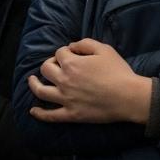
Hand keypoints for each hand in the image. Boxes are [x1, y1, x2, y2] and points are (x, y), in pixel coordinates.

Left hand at [28, 39, 151, 124]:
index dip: (64, 52)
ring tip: (32, 81)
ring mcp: (65, 99)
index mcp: (71, 64)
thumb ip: (85, 43)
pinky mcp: (71, 115)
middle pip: (46, 69)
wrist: (128, 97)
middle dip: (49, 64)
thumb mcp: (104, 49)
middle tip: (55, 65)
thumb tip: (72, 46)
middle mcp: (64, 81)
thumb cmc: (118, 72)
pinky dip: (39, 114)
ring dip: (34, 85)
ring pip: (41, 91)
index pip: (59, 54)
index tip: (72, 54)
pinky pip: (50, 116)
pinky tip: (33, 111)